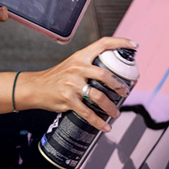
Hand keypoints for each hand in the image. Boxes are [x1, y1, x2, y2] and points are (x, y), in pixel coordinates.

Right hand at [18, 37, 137, 131]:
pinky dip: (98, 122)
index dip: (121, 42)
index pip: (103, 43)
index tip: (134, 45)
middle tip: (125, 92)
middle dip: (118, 85)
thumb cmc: (55, 77)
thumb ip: (88, 65)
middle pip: (104, 74)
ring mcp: (72, 84)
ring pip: (98, 96)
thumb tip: (109, 73)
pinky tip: (105, 126)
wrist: (35, 87)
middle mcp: (77, 68)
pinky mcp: (67, 99)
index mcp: (81, 56)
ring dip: (111, 107)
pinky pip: (87, 113)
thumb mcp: (71, 64)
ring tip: (116, 112)